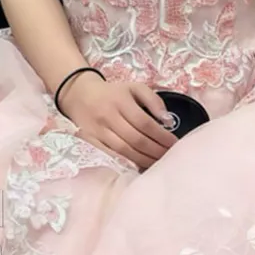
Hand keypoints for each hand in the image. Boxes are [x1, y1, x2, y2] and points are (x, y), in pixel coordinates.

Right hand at [60, 74, 177, 170]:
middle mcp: (109, 116)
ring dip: (144, 160)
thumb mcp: (134, 88)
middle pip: (136, 139)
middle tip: (170, 157)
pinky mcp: (92, 143)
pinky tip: (140, 167)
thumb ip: (153, 100)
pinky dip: (127, 164)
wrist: (80, 95)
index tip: (174, 143)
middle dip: (156, 150)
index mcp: (121, 101)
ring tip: (158, 164)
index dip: (161, 135)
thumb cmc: (113, 93)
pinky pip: (112, 156)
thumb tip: (167, 120)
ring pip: (125, 151)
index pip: (144, 122)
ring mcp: (99, 132)